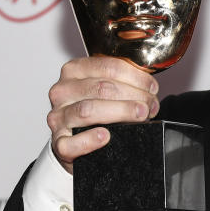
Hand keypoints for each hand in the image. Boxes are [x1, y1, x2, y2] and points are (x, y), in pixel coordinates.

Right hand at [46, 56, 159, 172]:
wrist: (77, 141)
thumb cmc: (96, 111)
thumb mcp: (106, 89)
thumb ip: (124, 81)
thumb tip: (150, 85)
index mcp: (74, 71)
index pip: (108, 67)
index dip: (135, 77)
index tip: (151, 87)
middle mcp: (62, 91)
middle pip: (101, 88)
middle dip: (132, 95)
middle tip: (149, 104)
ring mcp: (58, 117)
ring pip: (88, 110)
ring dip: (120, 112)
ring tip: (139, 115)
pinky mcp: (59, 143)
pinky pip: (71, 142)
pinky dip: (90, 140)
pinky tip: (105, 136)